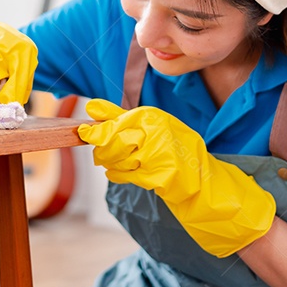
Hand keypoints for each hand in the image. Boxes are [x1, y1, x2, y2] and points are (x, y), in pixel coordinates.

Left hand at [78, 99, 275, 256]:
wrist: (201, 178)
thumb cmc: (174, 147)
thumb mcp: (152, 125)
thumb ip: (121, 116)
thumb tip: (92, 108)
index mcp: (154, 117)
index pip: (117, 122)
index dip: (98, 130)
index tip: (84, 132)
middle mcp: (156, 133)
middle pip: (113, 142)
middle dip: (103, 150)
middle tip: (102, 154)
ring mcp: (157, 155)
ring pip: (117, 159)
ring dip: (110, 163)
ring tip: (115, 163)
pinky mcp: (156, 176)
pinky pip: (125, 175)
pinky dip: (117, 175)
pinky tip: (120, 172)